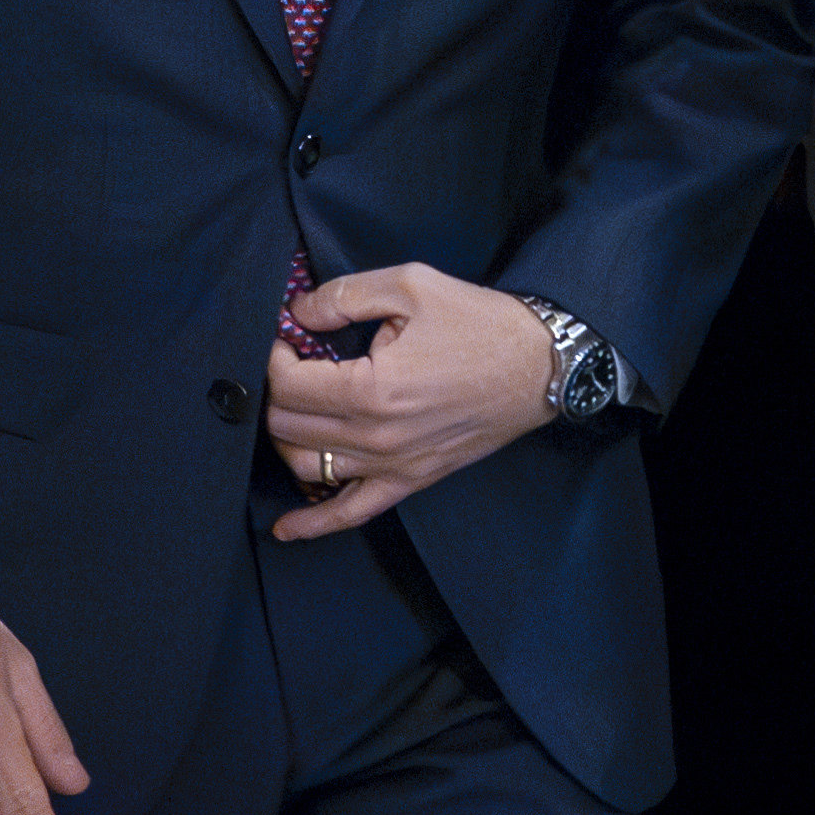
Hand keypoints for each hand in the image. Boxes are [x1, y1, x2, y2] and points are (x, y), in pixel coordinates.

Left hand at [261, 262, 557, 541]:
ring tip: (297, 407)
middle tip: (293, 363)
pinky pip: (352, 513)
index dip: (275, 356)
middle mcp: (377, 438)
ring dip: (288, 438)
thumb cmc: (479, 324)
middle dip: (277, 392)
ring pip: (308, 467)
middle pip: (288, 427)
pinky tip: (286, 529)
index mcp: (372, 390)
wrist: (539, 366)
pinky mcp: (411, 481)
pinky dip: (315, 523)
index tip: (287, 336)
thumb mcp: (410, 286)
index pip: (288, 386)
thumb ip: (345, 296)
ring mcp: (393, 467)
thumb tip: (299, 312)